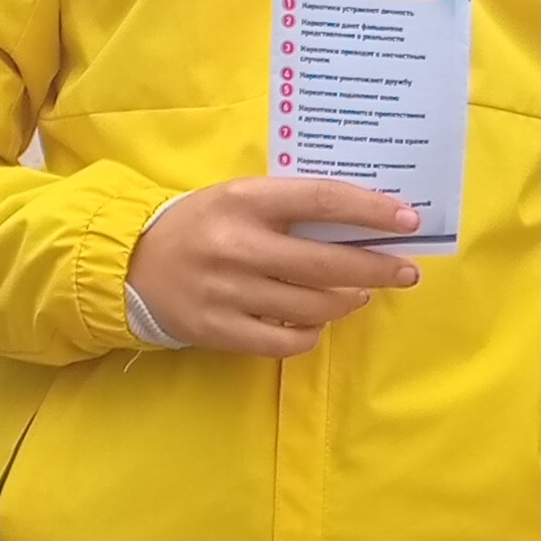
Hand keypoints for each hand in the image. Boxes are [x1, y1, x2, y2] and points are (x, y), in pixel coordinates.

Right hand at [127, 178, 418, 355]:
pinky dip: (312, 333)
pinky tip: (318, 321)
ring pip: (313, 306)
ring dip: (347, 301)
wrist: (132, 265)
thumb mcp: (238, 199)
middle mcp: (238, 245)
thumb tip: (362, 223)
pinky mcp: (220, 329)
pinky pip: (286, 341)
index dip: (370, 211)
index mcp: (244, 200)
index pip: (321, 200)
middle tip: (405, 272)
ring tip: (357, 293)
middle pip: (327, 263)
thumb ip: (289, 207)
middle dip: (377, 269)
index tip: (408, 220)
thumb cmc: (201, 225)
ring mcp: (228, 291)